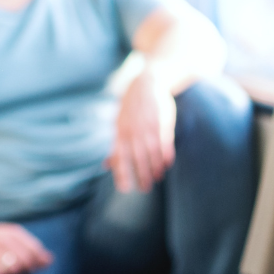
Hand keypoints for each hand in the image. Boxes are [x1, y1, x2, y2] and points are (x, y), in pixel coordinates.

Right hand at [0, 216, 52, 273]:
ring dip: (17, 273)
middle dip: (29, 268)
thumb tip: (50, 261)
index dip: (40, 260)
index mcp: (13, 233)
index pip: (34, 248)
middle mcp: (2, 240)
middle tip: (26, 270)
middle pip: (26, 260)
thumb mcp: (13, 238)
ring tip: (13, 270)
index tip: (41, 265)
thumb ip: (31, 248)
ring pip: (14, 268)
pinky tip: (1, 272)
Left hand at [108, 69, 176, 193]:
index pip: (120, 157)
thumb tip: (106, 165)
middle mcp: (133, 131)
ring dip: (155, 167)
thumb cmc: (131, 109)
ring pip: (152, 152)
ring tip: (157, 178)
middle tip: (145, 189)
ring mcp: (148, 126)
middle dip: (141, 175)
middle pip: (137, 158)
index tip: (125, 189)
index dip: (122, 174)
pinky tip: (167, 164)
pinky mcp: (162, 122)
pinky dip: (166, 154)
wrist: (147, 84)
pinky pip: (165, 142)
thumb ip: (116, 146)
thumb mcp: (118, 125)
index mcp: (120, 132)